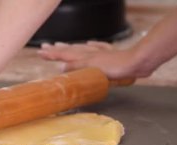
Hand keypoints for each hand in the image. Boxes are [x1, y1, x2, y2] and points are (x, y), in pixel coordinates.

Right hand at [37, 41, 151, 78]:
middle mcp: (90, 53)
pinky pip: (97, 47)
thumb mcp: (92, 69)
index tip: (40, 52)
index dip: (52, 54)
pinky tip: (89, 43)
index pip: (63, 55)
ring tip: (60, 45)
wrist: (136, 62)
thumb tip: (60, 67)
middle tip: (44, 47)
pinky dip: (91, 45)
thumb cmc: (115, 68)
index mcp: (84, 57)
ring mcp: (100, 53)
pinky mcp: (110, 54)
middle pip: (69, 50)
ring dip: (69, 47)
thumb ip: (76, 67)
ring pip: (80, 48)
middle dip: (56, 49)